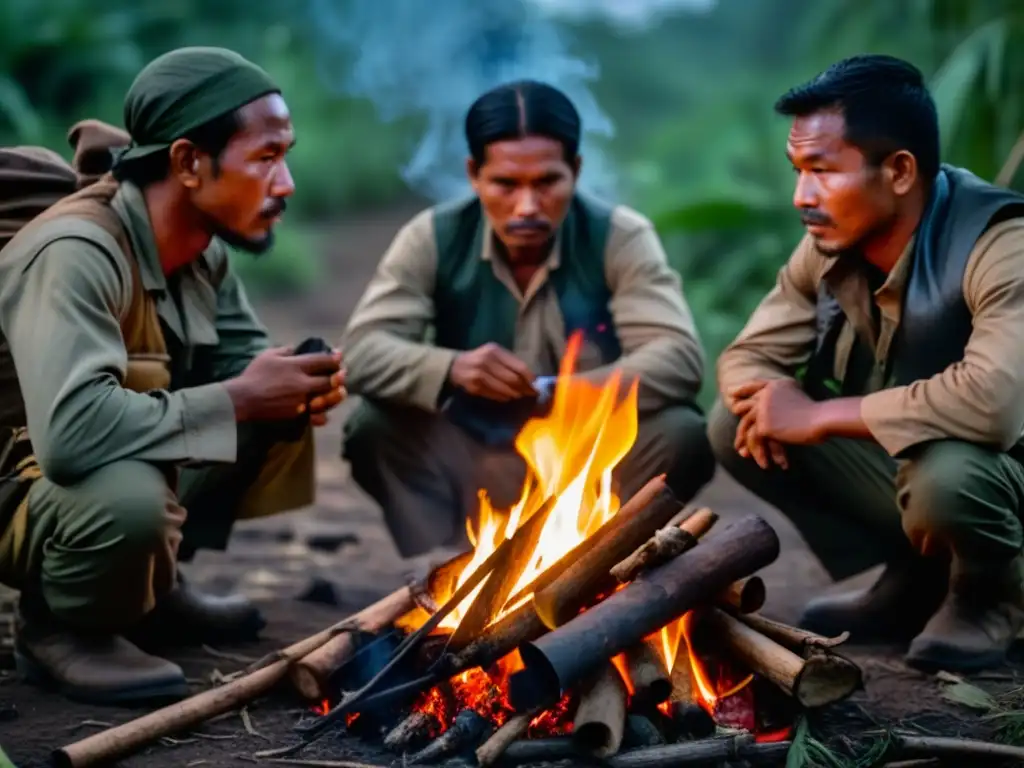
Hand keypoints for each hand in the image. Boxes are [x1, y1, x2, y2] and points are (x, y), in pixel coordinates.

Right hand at [224, 346, 343, 422]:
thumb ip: (285, 350)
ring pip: (328, 399)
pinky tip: (325, 413)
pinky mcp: (297, 414)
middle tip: (344, 374)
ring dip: (337, 395)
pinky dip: (323, 416)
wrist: (243, 399)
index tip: (339, 355)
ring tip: (342, 392)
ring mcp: (301, 400)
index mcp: (296, 366)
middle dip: (340, 376)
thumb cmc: (254, 375)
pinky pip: (316, 417)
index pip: (322, 360)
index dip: (334, 357)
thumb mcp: (268, 355)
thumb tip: (295, 347)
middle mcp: (302, 383)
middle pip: (330, 380)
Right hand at [448, 343, 536, 401]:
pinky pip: (494, 395)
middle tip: (530, 394)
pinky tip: (506, 398)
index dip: (529, 378)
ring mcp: (479, 374)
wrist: (455, 366)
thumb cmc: (479, 360)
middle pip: (513, 379)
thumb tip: (530, 378)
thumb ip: (509, 363)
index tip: (535, 385)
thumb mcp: (493, 355)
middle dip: (524, 388)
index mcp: (495, 351)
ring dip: (514, 394)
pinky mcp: (474, 386)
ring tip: (518, 396)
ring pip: (504, 388)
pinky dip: (502, 397)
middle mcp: (487, 361)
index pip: (519, 366)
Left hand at [733, 379, 824, 467]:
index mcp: (775, 385)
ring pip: (747, 427)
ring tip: (744, 455)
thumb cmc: (818, 413)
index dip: (742, 390)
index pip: (753, 385)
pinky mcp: (764, 425)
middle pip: (745, 408)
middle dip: (741, 421)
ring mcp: (763, 409)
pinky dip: (759, 453)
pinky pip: (755, 441)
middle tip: (737, 437)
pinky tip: (764, 464)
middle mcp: (765, 395)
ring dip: (746, 443)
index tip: (731, 393)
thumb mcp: (798, 399)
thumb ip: (782, 401)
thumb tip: (772, 414)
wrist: (822, 419)